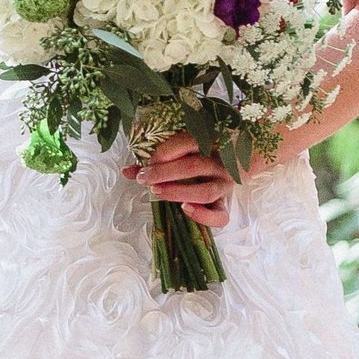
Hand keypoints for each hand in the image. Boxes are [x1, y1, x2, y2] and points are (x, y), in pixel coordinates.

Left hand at [123, 134, 237, 230]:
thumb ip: (156, 160)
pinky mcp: (225, 204)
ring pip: (205, 191)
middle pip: (193, 167)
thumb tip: (126, 171)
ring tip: (156, 191)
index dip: (164, 152)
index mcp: (210, 143)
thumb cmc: (198, 153)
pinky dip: (203, 216)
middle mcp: (221, 164)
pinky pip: (220, 216)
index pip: (189, 143)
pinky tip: (184, 209)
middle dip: (164, 173)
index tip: (147, 161)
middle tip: (144, 178)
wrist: (232, 160)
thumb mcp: (181, 150)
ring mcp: (225, 184)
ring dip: (178, 192)